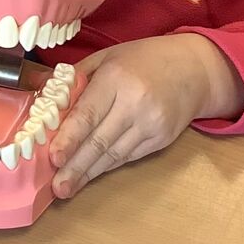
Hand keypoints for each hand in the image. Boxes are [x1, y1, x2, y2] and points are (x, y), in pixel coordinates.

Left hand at [49, 33, 243, 199]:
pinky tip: (91, 174)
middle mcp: (135, 104)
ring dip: (89, 173)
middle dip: (76, 167)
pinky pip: (128, 157)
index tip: (54, 158)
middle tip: (56, 187)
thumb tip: (49, 100)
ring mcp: (151, 125)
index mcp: (116, 79)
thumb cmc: (144, 58)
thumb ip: (79, 77)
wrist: (194, 69)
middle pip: (100, 141)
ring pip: (114, 155)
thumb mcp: (108, 56)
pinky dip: (107, 166)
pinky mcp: (161, 140)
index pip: (89, 114)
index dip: (70, 139)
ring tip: (67, 187)